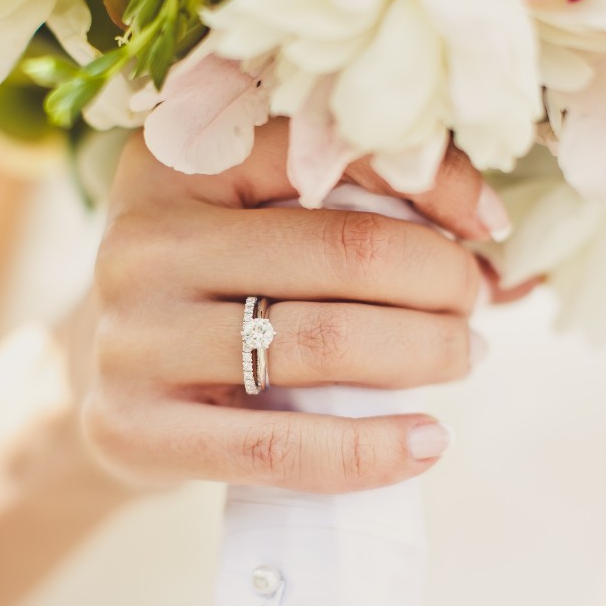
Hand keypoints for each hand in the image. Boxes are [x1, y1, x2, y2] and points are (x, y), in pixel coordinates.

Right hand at [69, 119, 509, 493]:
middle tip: (473, 307)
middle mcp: (144, 238)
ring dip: (424, 355)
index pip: (337, 153)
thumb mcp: (255, 220)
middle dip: (442, 282)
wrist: (101, 381)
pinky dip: (368, 452)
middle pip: (345, 254)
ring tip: (464, 358)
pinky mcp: (132, 427)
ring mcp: (132, 336)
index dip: (438, 186)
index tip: (490, 229)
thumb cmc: (211, 289)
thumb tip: (503, 255)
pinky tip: (427, 444)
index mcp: (180, 157)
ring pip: (322, 345)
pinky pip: (277, 448)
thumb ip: (358, 208)